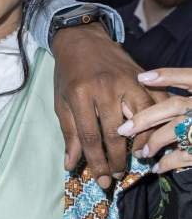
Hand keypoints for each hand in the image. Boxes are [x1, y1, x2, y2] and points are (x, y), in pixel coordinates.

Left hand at [52, 23, 163, 187]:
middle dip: (118, 158)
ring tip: (137, 157)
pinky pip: (156, 99)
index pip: (91, 136)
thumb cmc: (68, 73)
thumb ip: (69, 134)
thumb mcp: (61, 103)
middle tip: (117, 174)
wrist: (82, 39)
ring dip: (142, 141)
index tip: (102, 180)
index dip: (97, 162)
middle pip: (116, 131)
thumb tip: (71, 165)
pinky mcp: (141, 74)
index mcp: (80, 94)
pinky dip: (157, 118)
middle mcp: (105, 87)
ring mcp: (126, 79)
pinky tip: (154, 133)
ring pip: (142, 115)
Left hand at [117, 68, 191, 173]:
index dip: (167, 75)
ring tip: (143, 151)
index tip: (141, 78)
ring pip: (176, 130)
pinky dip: (168, 162)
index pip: (190, 77)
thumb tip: (146, 82)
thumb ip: (186, 89)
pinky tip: (157, 167)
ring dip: (154, 141)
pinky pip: (184, 154)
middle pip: (175, 106)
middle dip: (146, 117)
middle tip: (124, 129)